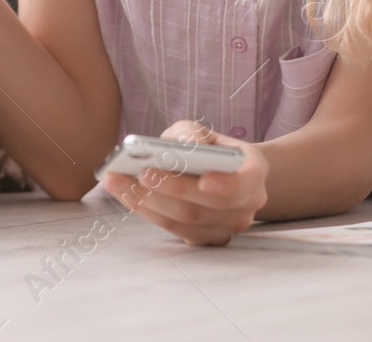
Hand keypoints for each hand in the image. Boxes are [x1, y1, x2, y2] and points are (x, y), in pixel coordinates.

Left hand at [100, 120, 268, 245]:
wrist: (214, 172)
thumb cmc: (205, 148)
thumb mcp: (199, 132)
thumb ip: (191, 134)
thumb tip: (185, 145)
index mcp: (253, 169)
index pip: (247, 181)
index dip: (227, 185)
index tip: (203, 181)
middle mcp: (248, 203)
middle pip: (209, 206)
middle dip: (173, 189)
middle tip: (142, 173)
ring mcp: (229, 226)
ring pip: (188, 221)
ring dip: (150, 201)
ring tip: (119, 181)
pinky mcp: (207, 239)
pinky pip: (177, 231)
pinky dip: (149, 212)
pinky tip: (126, 194)